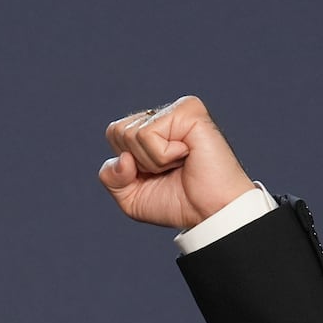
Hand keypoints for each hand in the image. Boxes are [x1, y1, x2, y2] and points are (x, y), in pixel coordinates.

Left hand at [99, 96, 253, 229]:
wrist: (210, 212)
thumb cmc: (178, 203)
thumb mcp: (131, 198)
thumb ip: (111, 177)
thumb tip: (122, 157)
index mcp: (150, 129)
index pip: (114, 134)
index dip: (127, 165)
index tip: (156, 174)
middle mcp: (163, 115)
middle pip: (117, 132)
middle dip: (138, 163)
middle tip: (169, 170)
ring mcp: (176, 111)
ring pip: (131, 134)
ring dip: (153, 161)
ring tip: (180, 163)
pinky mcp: (188, 110)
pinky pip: (147, 133)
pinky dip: (162, 155)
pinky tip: (186, 155)